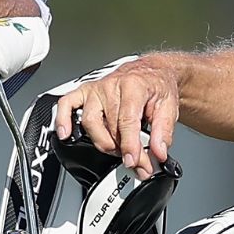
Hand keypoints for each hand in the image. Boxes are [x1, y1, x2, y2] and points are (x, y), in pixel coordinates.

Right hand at [52, 56, 181, 179]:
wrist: (150, 72)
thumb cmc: (157, 87)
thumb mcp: (169, 107)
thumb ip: (163, 132)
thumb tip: (158, 152)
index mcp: (133, 86)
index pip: (127, 120)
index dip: (129, 145)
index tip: (132, 161)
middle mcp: (111, 85)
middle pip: (109, 125)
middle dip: (122, 149)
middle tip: (135, 162)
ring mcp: (96, 89)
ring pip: (90, 121)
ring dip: (102, 141)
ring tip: (117, 149)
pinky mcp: (85, 92)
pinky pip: (67, 104)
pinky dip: (63, 119)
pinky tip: (66, 133)